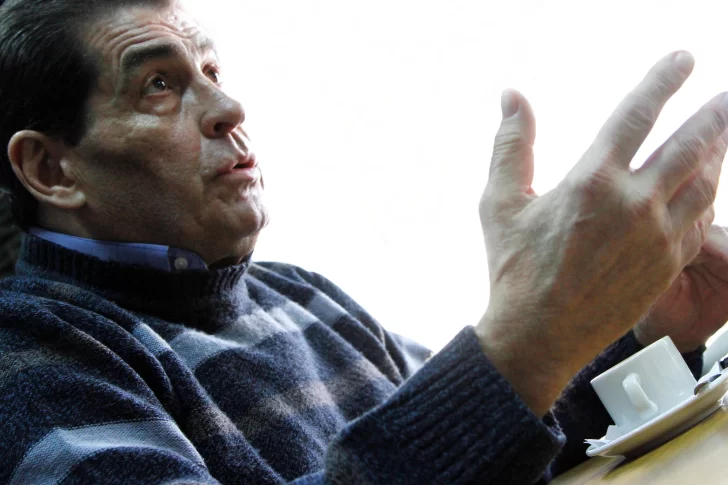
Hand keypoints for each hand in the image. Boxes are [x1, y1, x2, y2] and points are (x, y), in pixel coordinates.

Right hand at [475, 51, 727, 415]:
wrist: (538, 335)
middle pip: (691, 143)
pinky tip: (707, 187)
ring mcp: (657, 237)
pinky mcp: (667, 266)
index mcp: (592, 181)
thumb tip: (511, 97)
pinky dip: (707, 196)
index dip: (664, 80)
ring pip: (705, 181)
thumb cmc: (514, 270)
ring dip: (718, 151)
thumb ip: (511, 145)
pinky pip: (701, 221)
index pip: (638, 114)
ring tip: (723, 134)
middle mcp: (634, 203)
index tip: (683, 60)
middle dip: (715, 112)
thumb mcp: (500, 203)